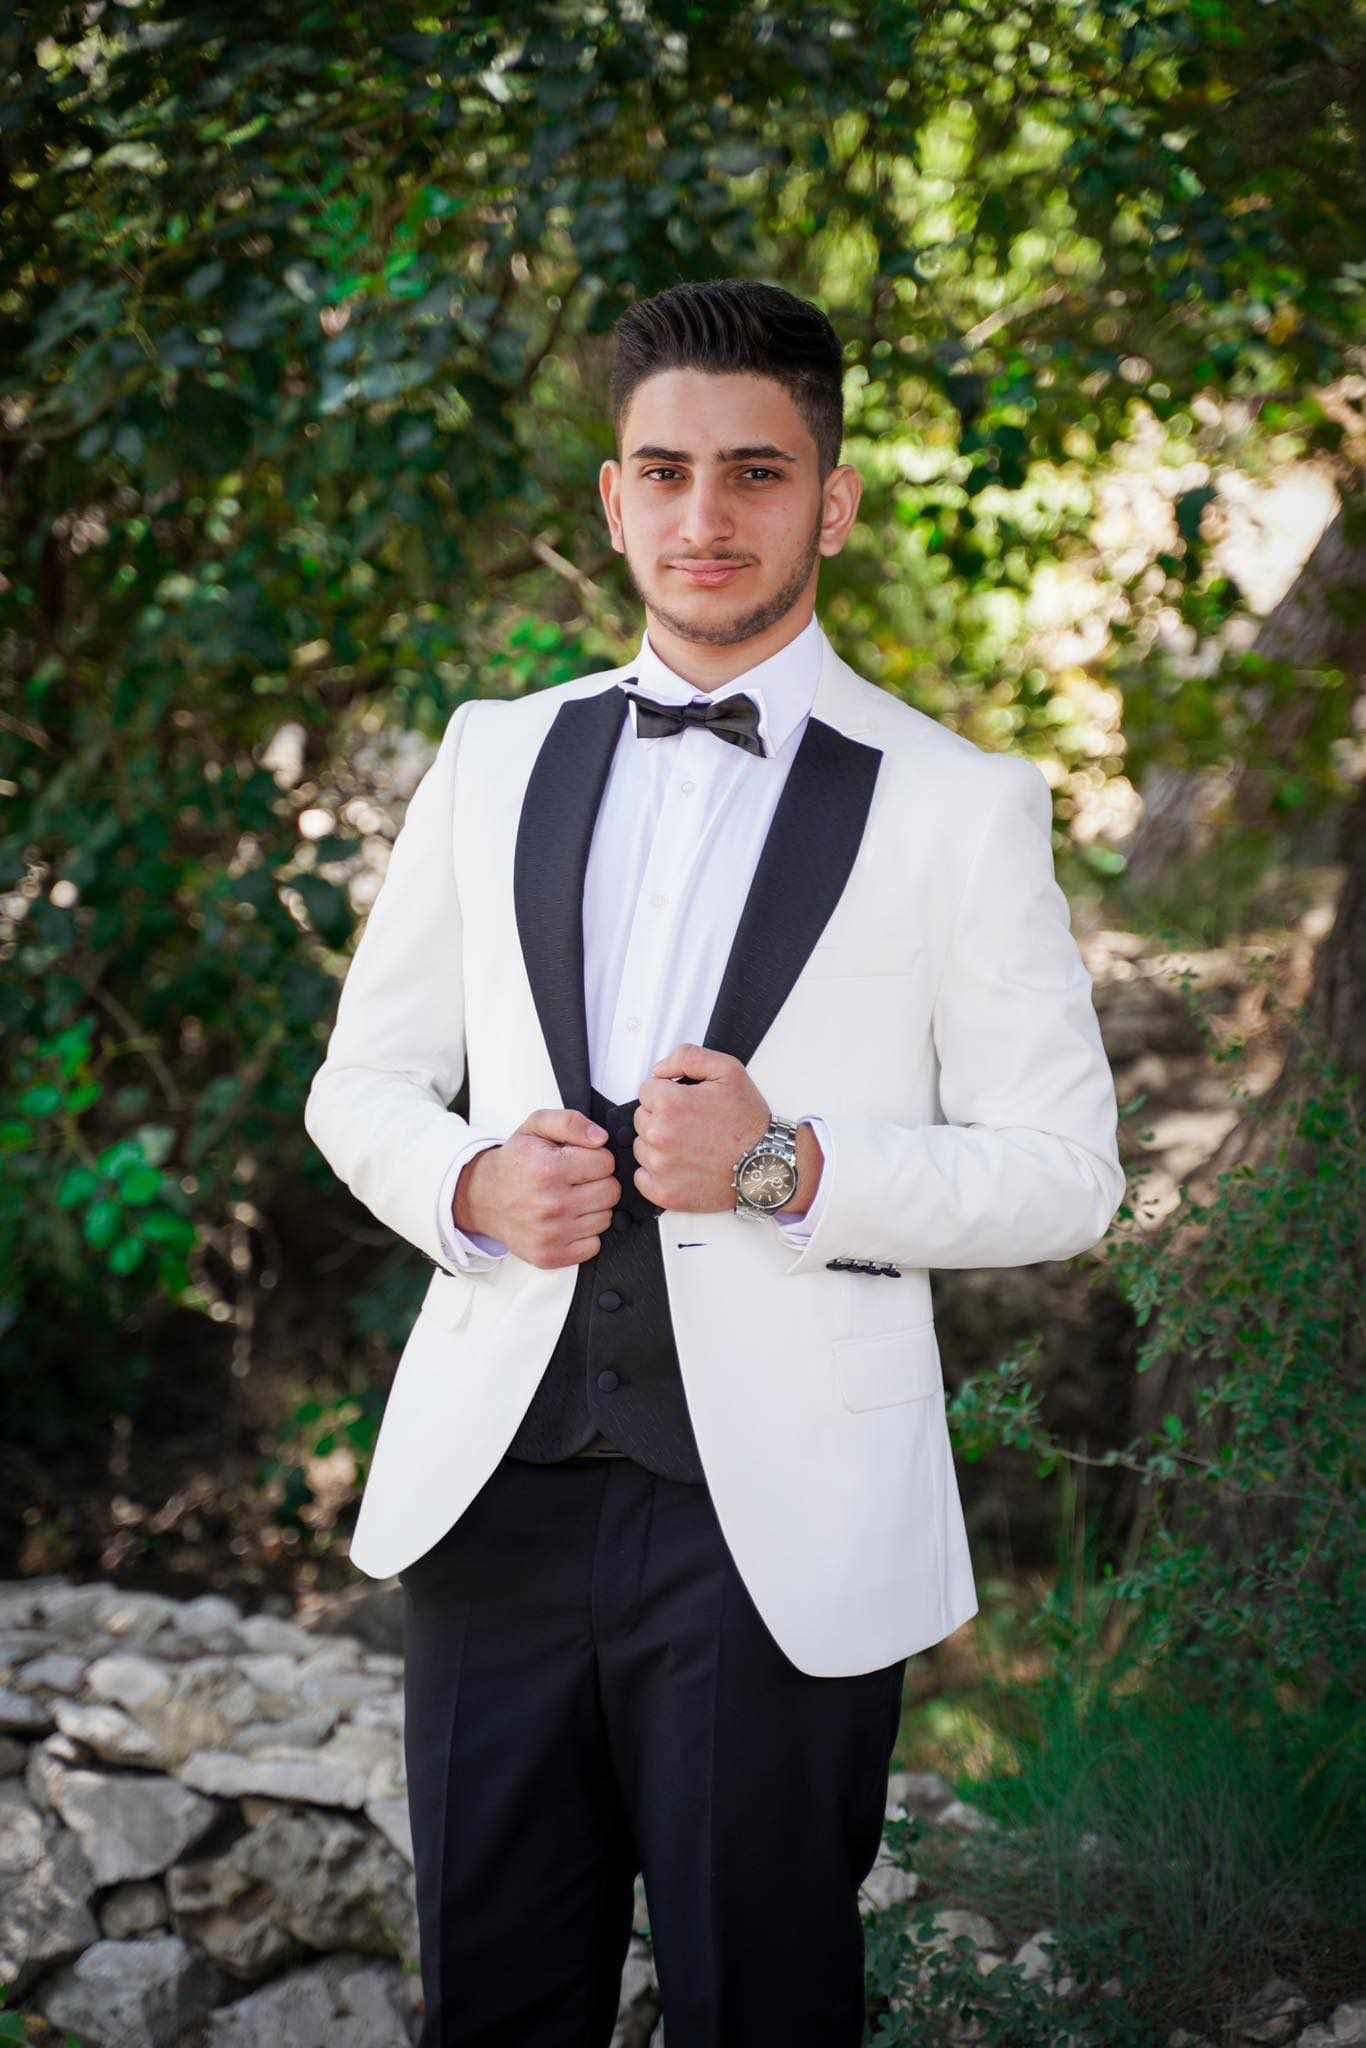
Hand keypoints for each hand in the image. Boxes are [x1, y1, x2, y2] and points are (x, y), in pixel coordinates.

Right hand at [455, 1108, 618, 1268]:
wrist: (483, 1198)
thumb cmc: (516, 1161)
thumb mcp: (536, 1127)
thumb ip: (570, 1122)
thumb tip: (600, 1138)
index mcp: (548, 1169)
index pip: (606, 1162)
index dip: (596, 1158)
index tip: (579, 1160)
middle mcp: (550, 1204)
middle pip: (611, 1192)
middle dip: (598, 1182)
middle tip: (577, 1180)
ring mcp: (551, 1234)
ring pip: (606, 1218)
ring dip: (593, 1208)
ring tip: (569, 1199)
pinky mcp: (550, 1256)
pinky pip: (594, 1245)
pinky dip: (585, 1234)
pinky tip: (567, 1221)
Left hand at [633, 1044, 769, 1213]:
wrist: (766, 1165)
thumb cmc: (749, 1122)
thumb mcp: (728, 1071)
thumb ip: (688, 1057)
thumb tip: (659, 1070)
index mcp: (671, 1104)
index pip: (646, 1090)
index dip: (668, 1093)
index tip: (687, 1103)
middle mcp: (660, 1136)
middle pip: (642, 1118)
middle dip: (662, 1117)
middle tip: (693, 1125)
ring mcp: (660, 1167)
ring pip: (641, 1147)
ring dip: (658, 1145)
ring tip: (690, 1146)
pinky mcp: (665, 1193)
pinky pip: (642, 1178)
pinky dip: (656, 1173)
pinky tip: (680, 1166)